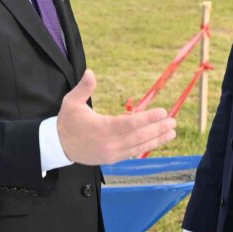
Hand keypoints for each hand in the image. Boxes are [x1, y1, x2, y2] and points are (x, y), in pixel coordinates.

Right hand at [57, 70, 176, 164]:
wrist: (59, 146)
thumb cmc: (67, 122)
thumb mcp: (71, 102)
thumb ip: (83, 88)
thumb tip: (90, 73)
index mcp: (101, 128)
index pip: (130, 123)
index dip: (148, 119)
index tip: (163, 112)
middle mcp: (109, 143)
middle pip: (139, 136)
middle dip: (158, 129)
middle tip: (173, 122)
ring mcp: (111, 153)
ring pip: (139, 146)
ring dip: (157, 139)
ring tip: (171, 132)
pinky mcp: (112, 159)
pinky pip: (133, 153)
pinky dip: (146, 147)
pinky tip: (157, 140)